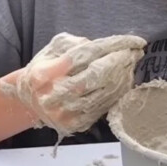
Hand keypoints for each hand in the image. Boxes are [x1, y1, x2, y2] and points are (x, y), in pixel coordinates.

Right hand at [5, 33, 146, 138]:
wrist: (30, 101)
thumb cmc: (45, 69)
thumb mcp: (53, 49)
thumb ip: (75, 43)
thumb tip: (104, 47)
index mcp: (44, 73)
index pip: (85, 55)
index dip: (113, 46)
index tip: (133, 40)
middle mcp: (52, 96)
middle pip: (96, 75)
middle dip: (121, 61)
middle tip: (135, 51)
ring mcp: (64, 114)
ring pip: (104, 92)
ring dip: (123, 76)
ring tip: (131, 63)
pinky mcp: (75, 125)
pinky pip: (104, 106)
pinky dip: (118, 91)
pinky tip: (125, 79)